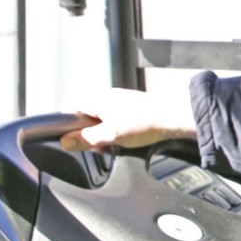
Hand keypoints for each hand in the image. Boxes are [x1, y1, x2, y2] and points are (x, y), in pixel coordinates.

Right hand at [60, 87, 197, 151]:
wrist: (175, 116)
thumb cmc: (144, 123)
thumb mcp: (110, 135)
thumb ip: (86, 138)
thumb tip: (65, 142)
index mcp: (98, 98)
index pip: (71, 106)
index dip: (68, 124)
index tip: (71, 139)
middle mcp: (107, 95)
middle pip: (85, 113)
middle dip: (87, 131)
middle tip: (95, 145)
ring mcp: (120, 99)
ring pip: (101, 117)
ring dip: (102, 131)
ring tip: (112, 143)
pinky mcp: (132, 105)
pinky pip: (115, 118)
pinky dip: (115, 129)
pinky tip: (125, 138)